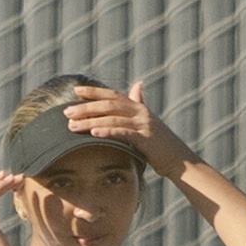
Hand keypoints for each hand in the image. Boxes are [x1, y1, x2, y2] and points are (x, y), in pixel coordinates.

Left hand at [72, 79, 192, 178]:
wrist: (179, 160)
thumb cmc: (160, 143)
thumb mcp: (148, 121)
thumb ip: (139, 104)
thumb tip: (137, 85)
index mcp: (138, 107)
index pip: (112, 95)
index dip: (94, 92)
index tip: (75, 91)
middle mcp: (140, 112)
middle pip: (108, 105)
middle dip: (85, 108)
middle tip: (66, 112)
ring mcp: (143, 124)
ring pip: (112, 118)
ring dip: (90, 121)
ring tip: (72, 126)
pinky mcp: (145, 138)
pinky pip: (123, 133)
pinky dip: (107, 131)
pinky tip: (93, 133)